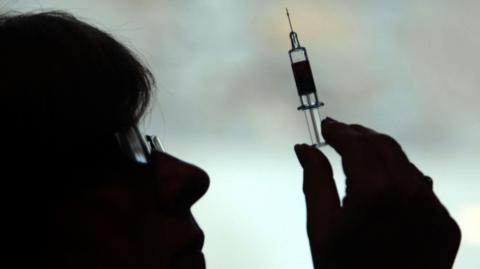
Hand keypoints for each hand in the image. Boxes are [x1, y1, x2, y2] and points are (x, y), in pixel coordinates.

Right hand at [295, 118, 460, 268]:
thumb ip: (314, 181)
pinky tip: (383, 180)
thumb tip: (303, 147)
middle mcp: (410, 193)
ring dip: (379, 152)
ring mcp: (433, 208)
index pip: (356, 145)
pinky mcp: (446, 223)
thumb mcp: (320, 229)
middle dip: (359, 135)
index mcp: (374, 192)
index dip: (339, 131)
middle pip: (383, 145)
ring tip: (358, 152)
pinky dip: (400, 176)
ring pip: (405, 162)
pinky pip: (421, 187)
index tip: (326, 125)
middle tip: (339, 132)